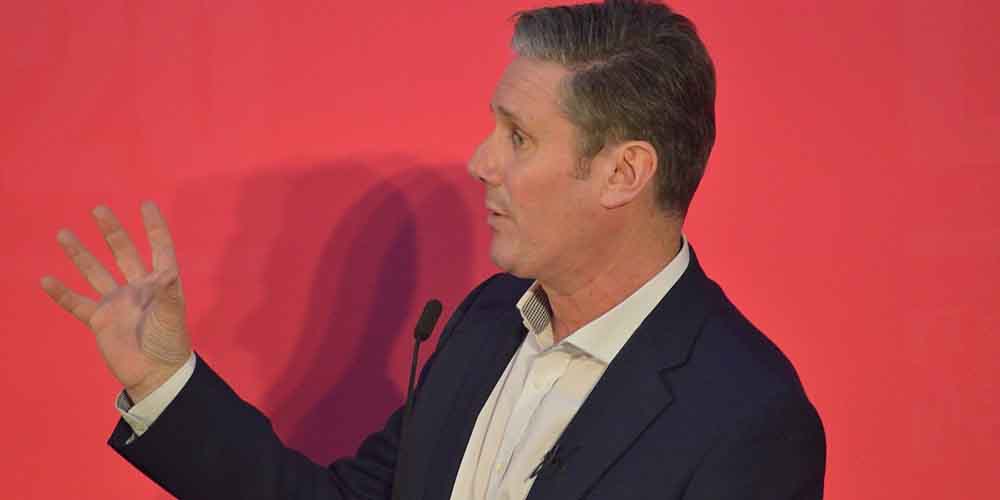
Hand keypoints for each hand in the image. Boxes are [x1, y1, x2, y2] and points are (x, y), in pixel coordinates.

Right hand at [41, 201, 191, 402]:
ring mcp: (117, 302)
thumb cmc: (169, 344)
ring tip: (64, 233)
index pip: (159, 248)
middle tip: (98, 209)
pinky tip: (46, 280)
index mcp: (160, 283)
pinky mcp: (100, 320)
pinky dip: (61, 293)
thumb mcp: (172, 317)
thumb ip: (170, 294)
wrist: (155, 375)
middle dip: (112, 231)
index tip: (146, 204)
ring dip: (80, 254)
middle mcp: (138, 287)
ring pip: (96, 272)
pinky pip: (77, 303)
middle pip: (123, 252)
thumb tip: (170, 272)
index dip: (154, 227)